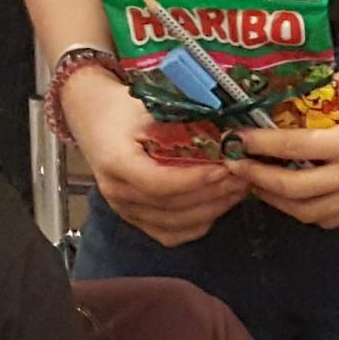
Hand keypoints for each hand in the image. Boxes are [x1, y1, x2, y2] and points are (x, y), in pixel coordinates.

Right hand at [65, 64, 252, 246]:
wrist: (95, 119)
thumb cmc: (124, 109)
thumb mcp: (150, 105)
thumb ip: (184, 120)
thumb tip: (229, 131)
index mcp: (116, 162)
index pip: (159, 183)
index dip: (195, 180)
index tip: (225, 167)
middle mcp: (118, 194)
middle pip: (171, 207)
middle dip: (214, 194)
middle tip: (244, 176)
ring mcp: (125, 211)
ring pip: (175, 225)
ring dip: (213, 209)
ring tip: (239, 188)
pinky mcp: (136, 219)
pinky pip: (171, 234)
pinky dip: (199, 223)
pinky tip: (220, 204)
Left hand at [236, 65, 338, 228]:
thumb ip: (321, 93)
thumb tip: (283, 101)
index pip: (294, 149)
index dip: (261, 145)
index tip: (237, 140)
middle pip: (294, 190)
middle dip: (258, 180)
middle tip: (236, 167)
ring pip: (309, 213)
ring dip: (277, 201)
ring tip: (257, 184)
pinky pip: (331, 219)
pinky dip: (306, 210)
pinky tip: (293, 196)